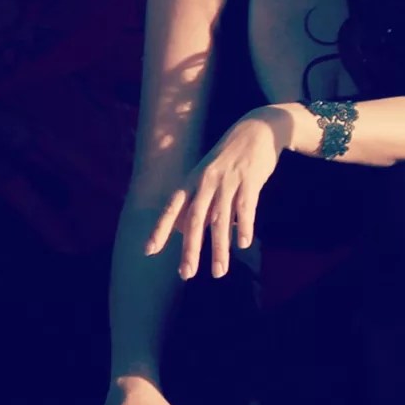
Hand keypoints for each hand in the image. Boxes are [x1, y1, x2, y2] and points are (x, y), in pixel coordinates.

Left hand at [147, 108, 288, 280]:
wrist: (255, 130)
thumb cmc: (227, 159)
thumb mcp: (205, 176)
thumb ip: (195, 202)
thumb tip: (181, 230)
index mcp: (192, 180)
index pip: (171, 208)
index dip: (160, 229)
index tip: (148, 250)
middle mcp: (206, 181)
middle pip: (195, 220)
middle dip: (190, 249)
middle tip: (186, 274)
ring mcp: (228, 181)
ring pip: (221, 220)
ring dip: (219, 249)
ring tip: (219, 272)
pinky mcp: (250, 181)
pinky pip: (245, 208)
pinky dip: (244, 227)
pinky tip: (243, 244)